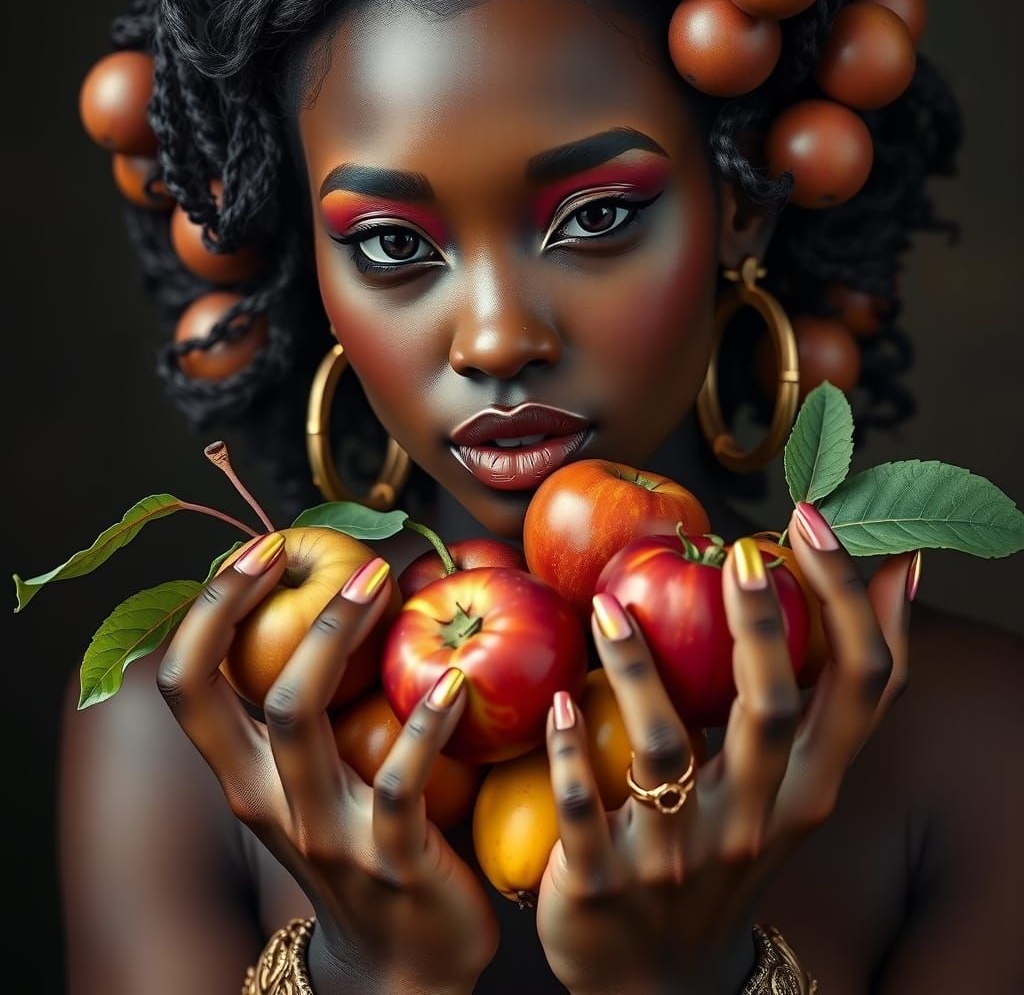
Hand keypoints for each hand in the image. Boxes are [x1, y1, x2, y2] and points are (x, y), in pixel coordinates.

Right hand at [156, 533, 497, 994]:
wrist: (401, 968)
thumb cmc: (360, 848)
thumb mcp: (316, 786)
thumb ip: (312, 717)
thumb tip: (334, 608)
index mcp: (244, 777)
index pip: (185, 685)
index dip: (206, 612)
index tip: (254, 552)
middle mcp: (266, 802)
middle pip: (220, 692)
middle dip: (243, 606)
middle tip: (298, 547)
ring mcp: (324, 832)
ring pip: (298, 718)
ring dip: (334, 635)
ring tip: (384, 582)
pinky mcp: (390, 859)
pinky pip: (399, 782)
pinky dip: (426, 722)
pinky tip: (459, 680)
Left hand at [535, 503, 915, 994]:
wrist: (659, 982)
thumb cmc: (727, 854)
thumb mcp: (792, 787)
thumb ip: (825, 698)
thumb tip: (890, 576)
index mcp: (807, 788)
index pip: (860, 687)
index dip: (848, 600)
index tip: (813, 521)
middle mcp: (755, 820)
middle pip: (773, 709)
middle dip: (762, 625)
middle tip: (740, 551)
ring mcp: (681, 855)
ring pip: (666, 750)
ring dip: (637, 671)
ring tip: (606, 606)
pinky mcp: (608, 883)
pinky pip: (586, 809)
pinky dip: (571, 753)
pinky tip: (557, 700)